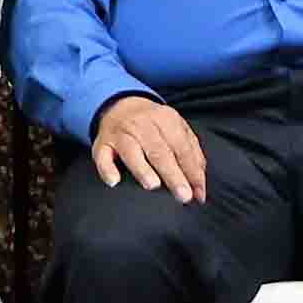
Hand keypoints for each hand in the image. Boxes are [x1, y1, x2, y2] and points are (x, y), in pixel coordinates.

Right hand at [89, 94, 210, 203]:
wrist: (119, 106)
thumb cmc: (154, 126)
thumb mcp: (177, 130)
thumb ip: (192, 155)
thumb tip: (200, 187)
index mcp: (166, 119)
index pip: (182, 148)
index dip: (192, 171)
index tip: (198, 194)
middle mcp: (142, 124)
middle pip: (159, 151)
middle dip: (173, 174)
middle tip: (183, 196)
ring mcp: (121, 134)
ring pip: (131, 151)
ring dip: (142, 168)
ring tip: (153, 185)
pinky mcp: (102, 144)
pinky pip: (102, 156)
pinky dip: (107, 168)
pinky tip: (114, 181)